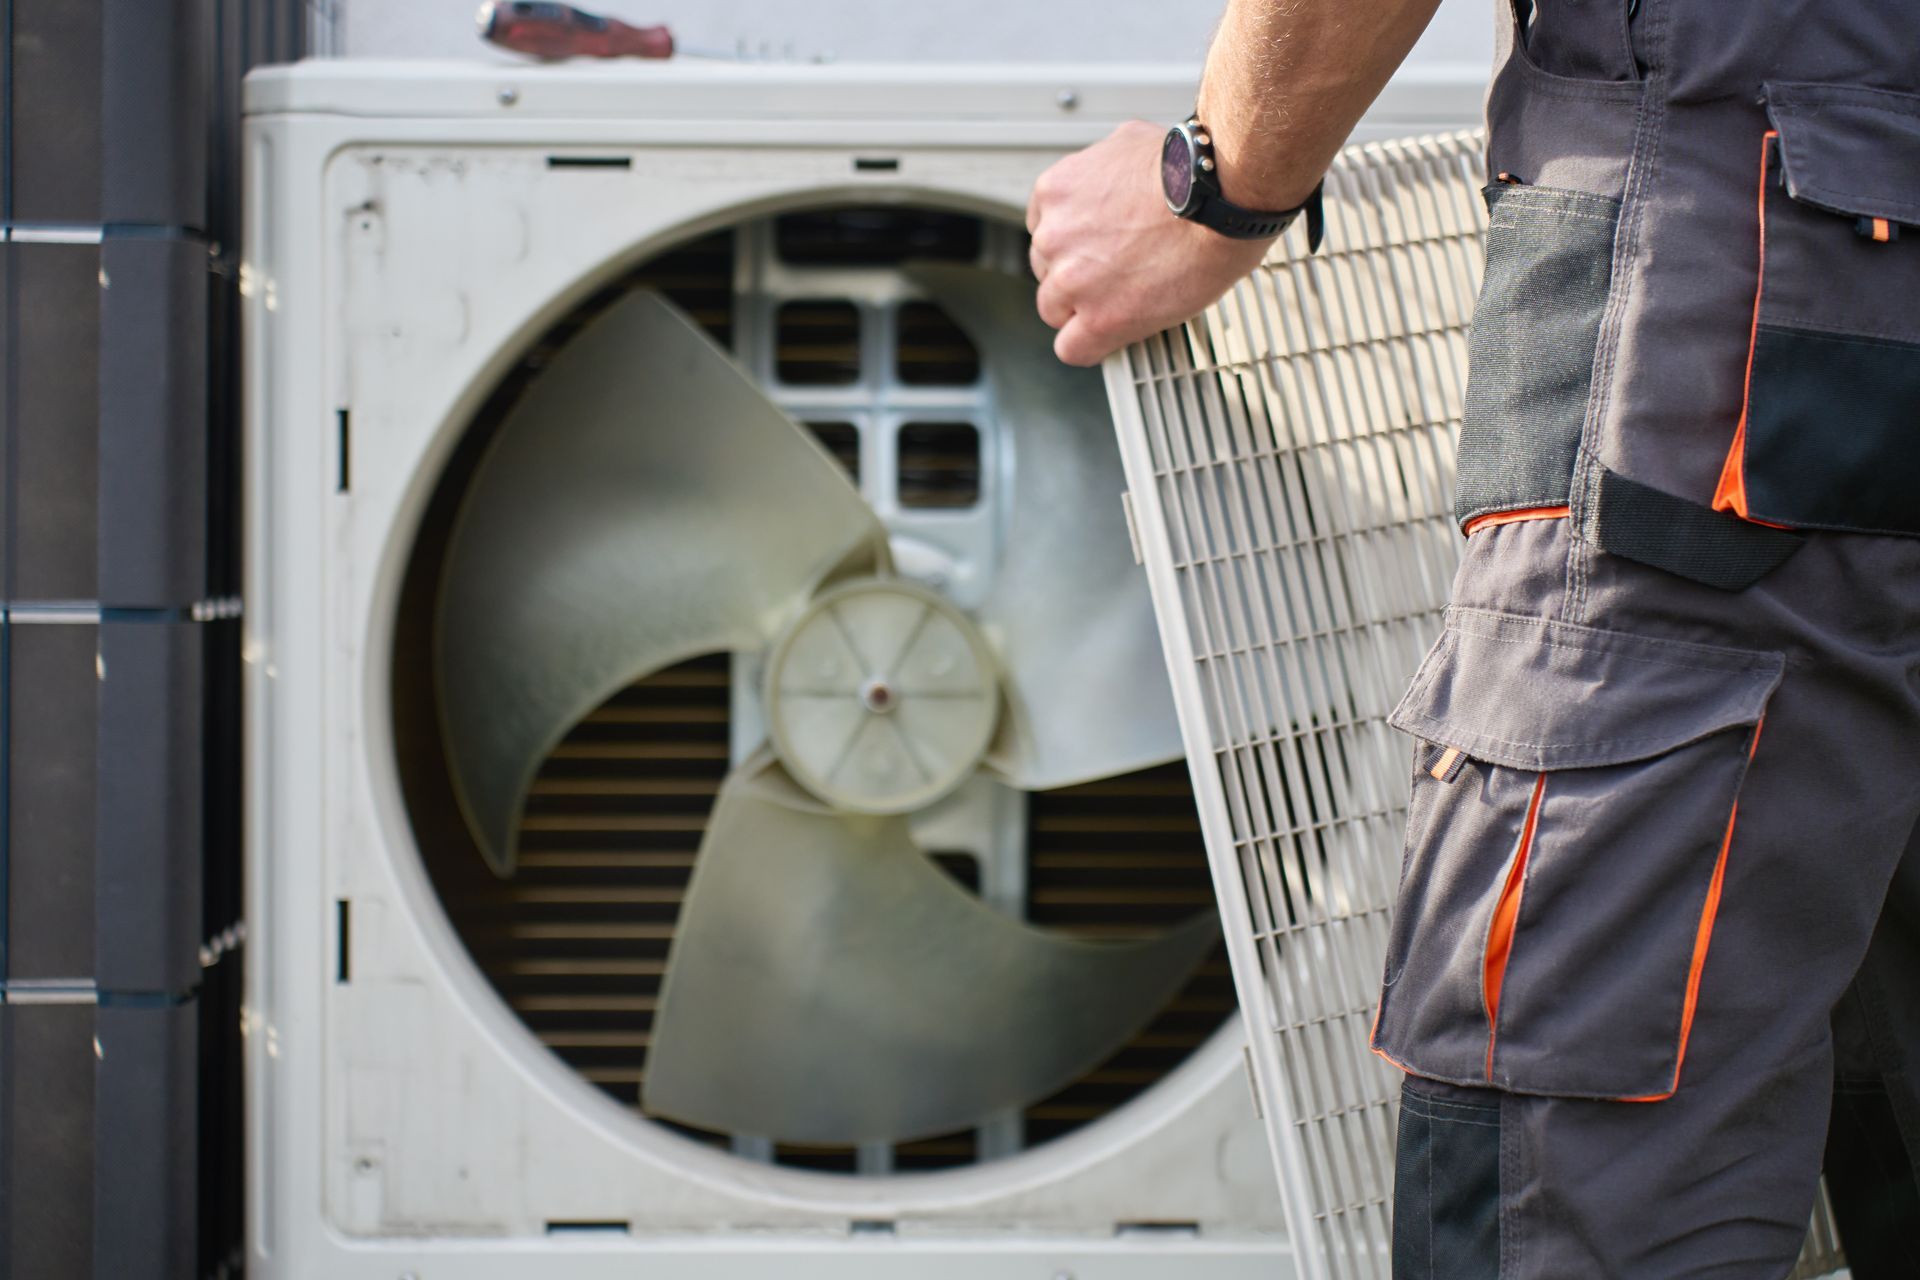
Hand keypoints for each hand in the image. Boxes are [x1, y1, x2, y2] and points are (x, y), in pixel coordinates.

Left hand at [1027, 120, 1272, 366]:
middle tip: (1116, 275)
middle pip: (1047, 272)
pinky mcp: (1099, 318)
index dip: (1072, 246)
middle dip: (1078, 276)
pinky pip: (1073, 349)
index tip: (1092, 253)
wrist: (1220, 200)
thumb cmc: (1191, 171)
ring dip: (1084, 310)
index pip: (1044, 233)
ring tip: (1124, 301)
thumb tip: (1117, 173)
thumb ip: (1107, 168)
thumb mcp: (1131, 143)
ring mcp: (1072, 280)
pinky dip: (1091, 346)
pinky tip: (1111, 336)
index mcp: (1057, 192)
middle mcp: (1055, 236)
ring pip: (1055, 312)